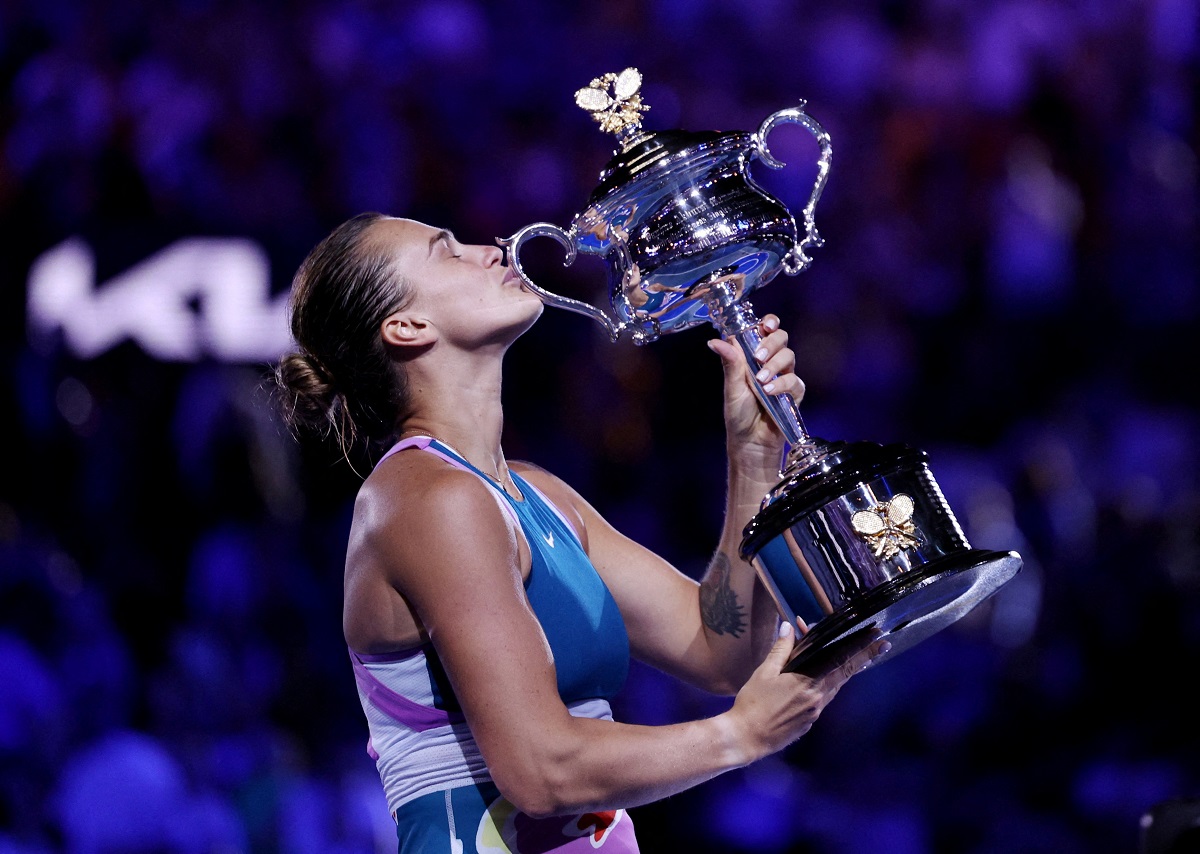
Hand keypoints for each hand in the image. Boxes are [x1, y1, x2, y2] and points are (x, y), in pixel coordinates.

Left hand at [706, 314, 804, 467]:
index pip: (765, 330)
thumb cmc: (738, 414)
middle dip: (771, 343)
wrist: (750, 441)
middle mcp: (771, 362)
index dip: (769, 323)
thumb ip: (730, 363)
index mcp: (753, 356)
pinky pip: (794, 381)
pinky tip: (769, 392)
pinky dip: (782, 385)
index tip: (766, 325)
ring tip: (760, 381)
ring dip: (774, 365)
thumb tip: (714, 341)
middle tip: (758, 356)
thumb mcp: (732, 387)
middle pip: (781, 338)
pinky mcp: (794, 393)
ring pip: (789, 356)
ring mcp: (784, 376)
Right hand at [724, 622, 888, 761]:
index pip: (841, 660)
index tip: (878, 637)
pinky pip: (824, 698)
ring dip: (845, 671)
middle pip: (846, 674)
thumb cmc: (753, 703)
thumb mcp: (764, 672)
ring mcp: (815, 712)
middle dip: (865, 658)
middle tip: (883, 645)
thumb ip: (781, 650)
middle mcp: (818, 698)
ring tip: (855, 657)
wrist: (746, 738)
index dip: (861, 648)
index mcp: (808, 683)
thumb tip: (789, 626)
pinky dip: (828, 685)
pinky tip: (821, 680)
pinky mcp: (809, 721)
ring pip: (836, 686)